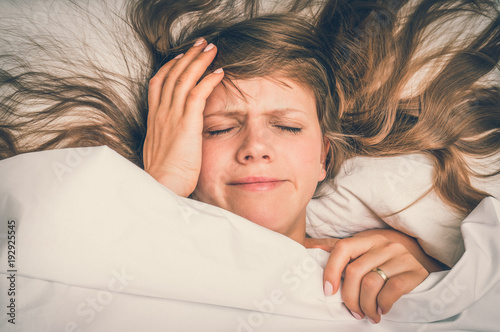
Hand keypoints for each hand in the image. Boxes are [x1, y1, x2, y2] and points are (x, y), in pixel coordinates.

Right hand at [143, 38, 223, 196]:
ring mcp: (171, 116)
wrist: (161, 186)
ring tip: (211, 48)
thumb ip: (168, 136)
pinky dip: (208, 80)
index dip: (170, 67)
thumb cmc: (164, 175)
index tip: (180, 57)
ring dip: (198, 61)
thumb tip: (176, 135)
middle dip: (187, 56)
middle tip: (200, 43)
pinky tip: (219, 72)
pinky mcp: (185, 123)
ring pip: (184, 79)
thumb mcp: (161, 151)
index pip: (159, 83)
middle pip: (172, 74)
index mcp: (154, 118)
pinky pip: (197, 94)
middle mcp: (161, 112)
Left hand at [305, 229, 441, 323]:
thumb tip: (310, 248)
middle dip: (349, 297)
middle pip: (355, 271)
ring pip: (371, 283)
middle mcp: (383, 244)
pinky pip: (392, 289)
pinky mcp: (415, 271)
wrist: (423, 256)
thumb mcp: (363, 250)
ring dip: (366, 305)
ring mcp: (400, 256)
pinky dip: (383, 304)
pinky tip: (382, 309)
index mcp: (366, 239)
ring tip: (368, 314)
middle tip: (353, 311)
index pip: (342, 248)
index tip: (328, 291)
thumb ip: (338, 251)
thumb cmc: (385, 257)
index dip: (331, 270)